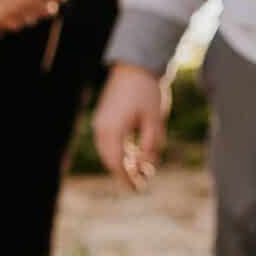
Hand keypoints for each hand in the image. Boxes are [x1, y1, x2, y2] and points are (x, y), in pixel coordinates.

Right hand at [92, 63, 167, 190]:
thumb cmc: (147, 90)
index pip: (116, 163)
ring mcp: (101, 123)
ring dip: (124, 161)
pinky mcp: (104, 118)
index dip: (127, 179)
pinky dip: (121, 150)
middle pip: (111, 160)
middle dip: (127, 172)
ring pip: (109, 152)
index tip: (137, 189)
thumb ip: (151, 143)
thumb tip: (147, 163)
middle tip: (144, 180)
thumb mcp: (155, 118)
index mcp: (112, 130)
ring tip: (143, 165)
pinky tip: (135, 151)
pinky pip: (109, 141)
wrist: (135, 65)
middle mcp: (102, 129)